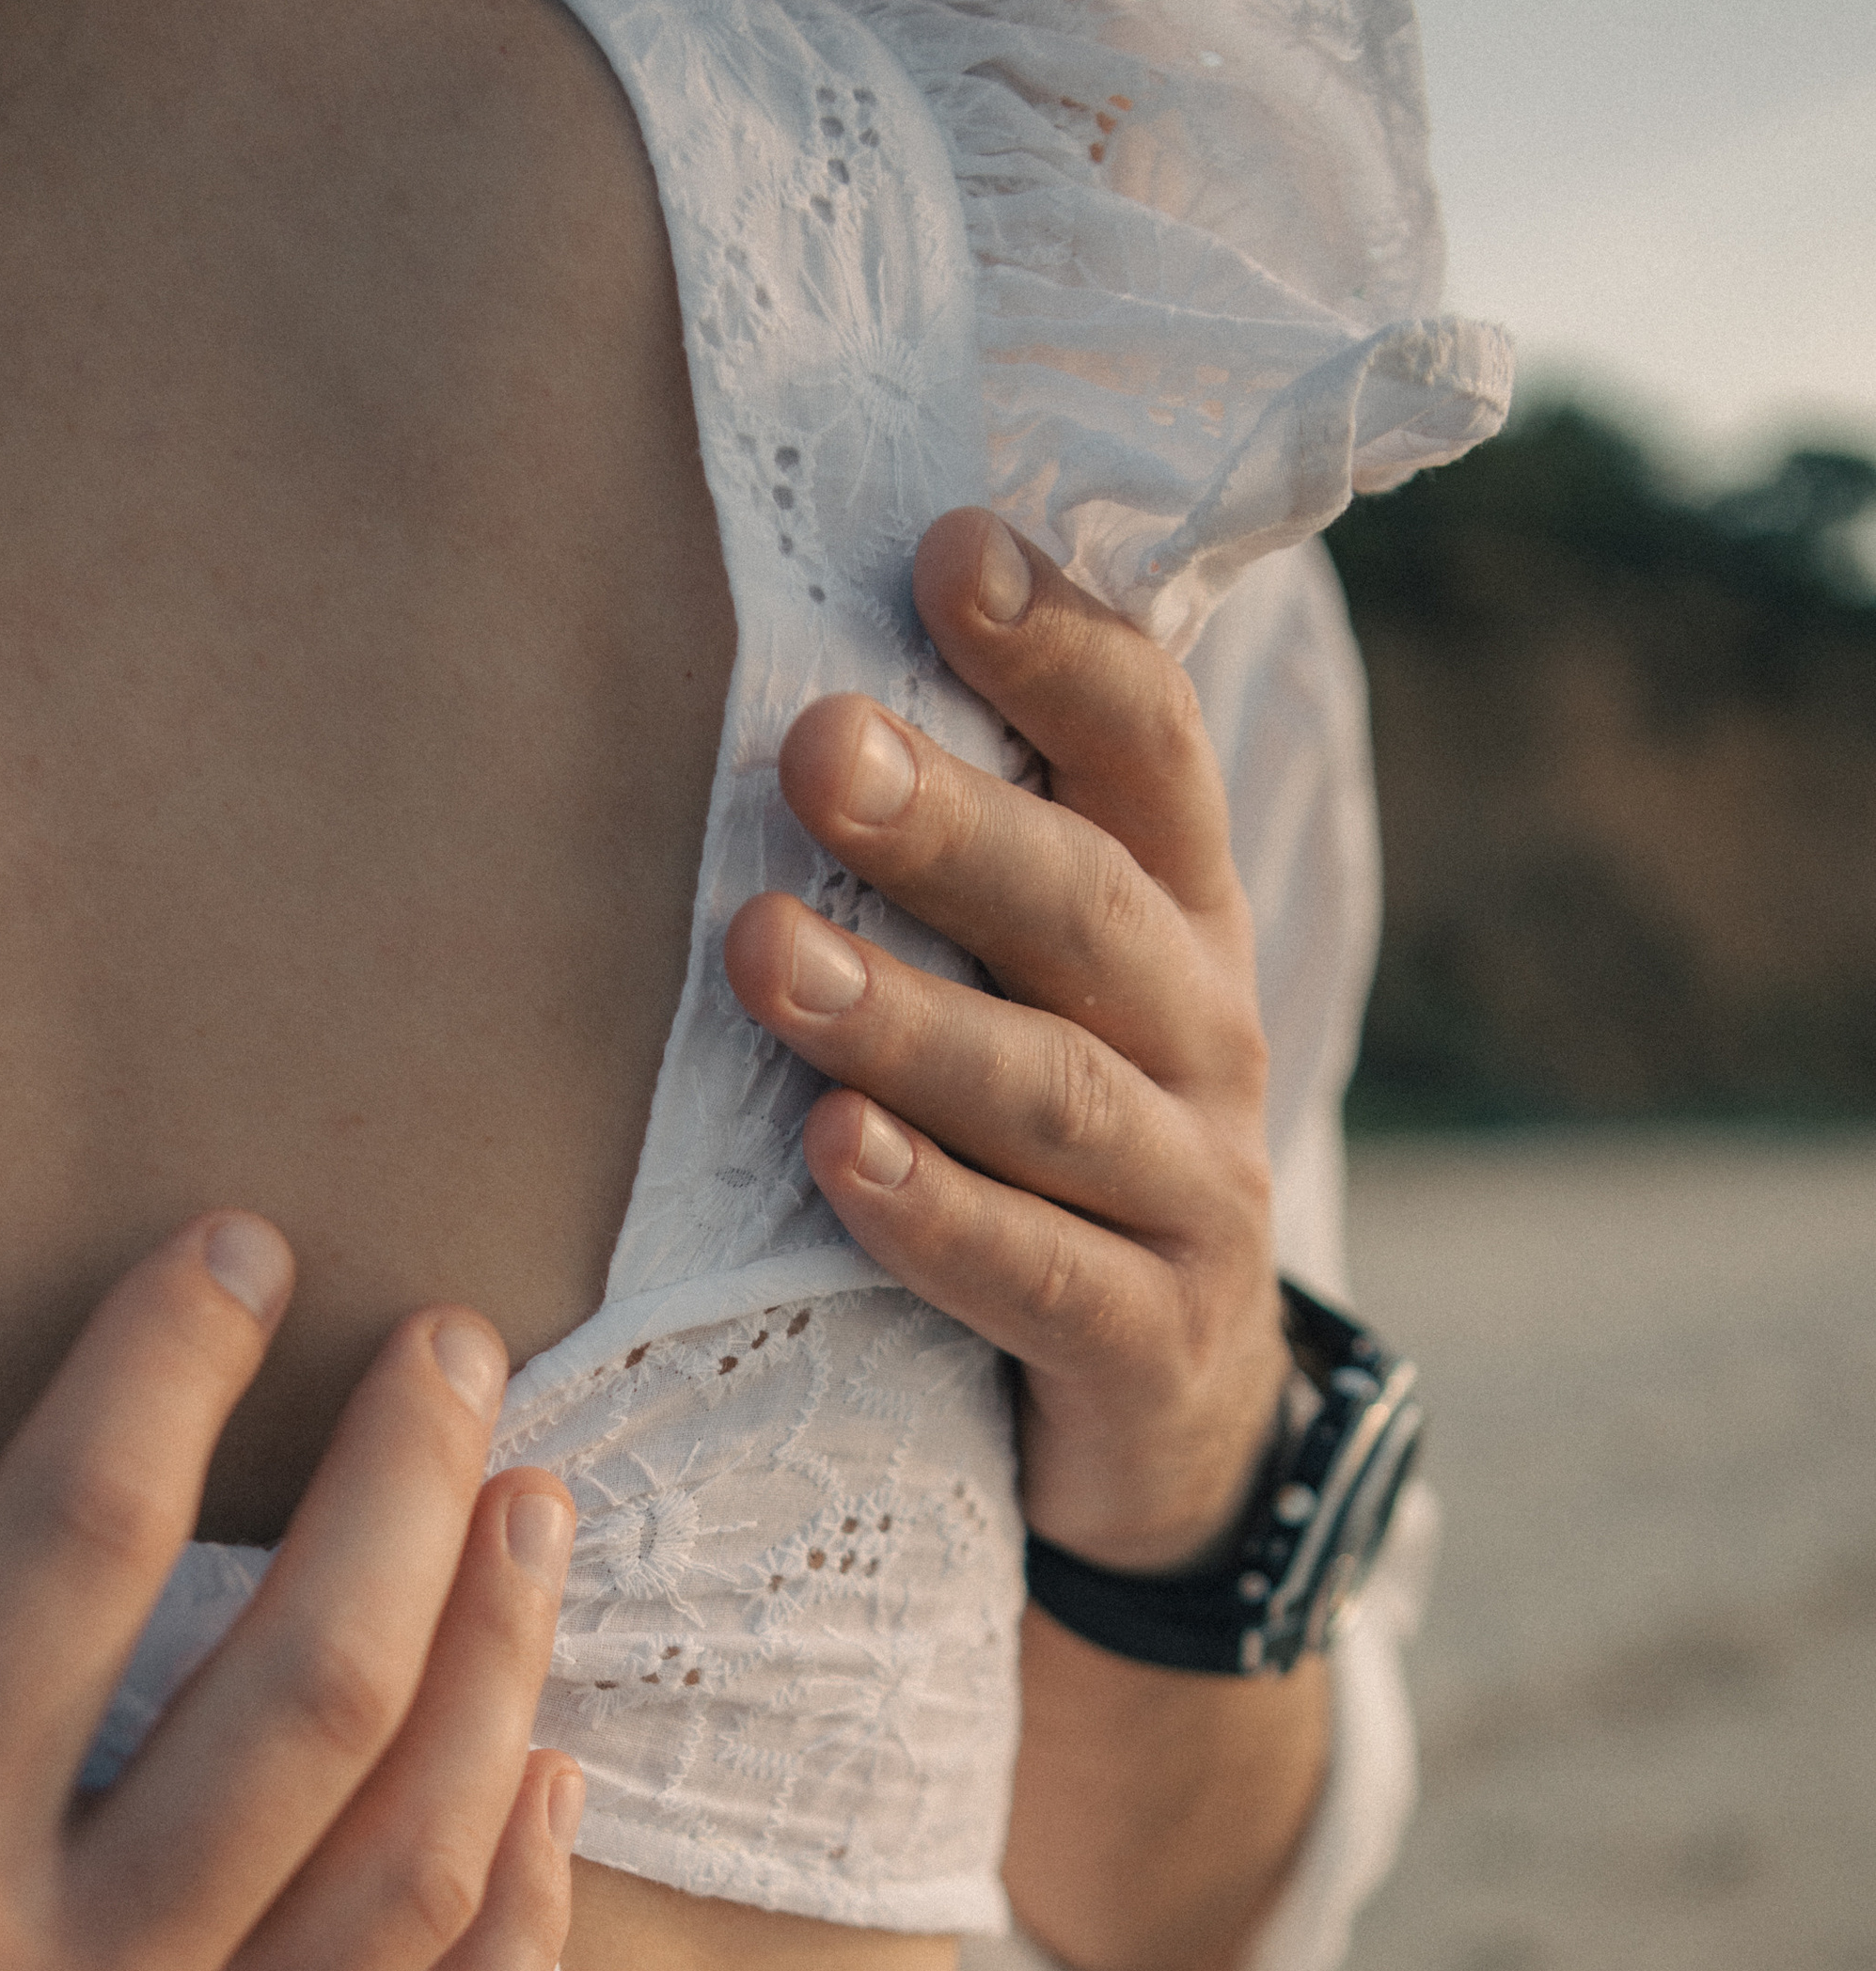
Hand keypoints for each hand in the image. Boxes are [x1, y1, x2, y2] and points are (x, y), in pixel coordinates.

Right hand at [0, 1220, 577, 1970]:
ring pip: (407, 1881)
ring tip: (530, 1516)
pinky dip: (512, 1937)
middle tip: (459, 1350)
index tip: (237, 1255)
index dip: (166, 1371)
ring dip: (497, 1674)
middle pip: (311, 1699)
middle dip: (404, 1493)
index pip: (73, 1553)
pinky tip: (544, 1792)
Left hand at [727, 510, 1289, 1572]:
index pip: (1147, 751)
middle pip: (1085, 910)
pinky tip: (831, 1154)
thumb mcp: (1039, 992)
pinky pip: (1041, 1276)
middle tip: (812, 743)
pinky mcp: (1151, 1344)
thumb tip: (798, 663)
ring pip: (1051, 1094)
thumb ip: (970, 856)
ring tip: (766, 951)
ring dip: (907, 1018)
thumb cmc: (1051, 1156)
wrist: (1171, 1423)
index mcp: (1177, 918)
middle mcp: (1204, 1036)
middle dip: (950, 825)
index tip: (945, 547)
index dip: (1060, 649)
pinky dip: (933, 1215)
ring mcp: (1192, 1198)